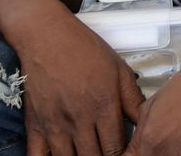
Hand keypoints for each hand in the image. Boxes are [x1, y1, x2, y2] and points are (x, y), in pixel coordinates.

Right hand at [7, 9, 142, 155]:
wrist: (47, 37)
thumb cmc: (85, 50)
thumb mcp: (119, 70)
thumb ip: (133, 100)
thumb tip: (146, 122)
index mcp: (104, 105)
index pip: (116, 148)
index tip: (126, 155)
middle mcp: (80, 119)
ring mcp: (55, 125)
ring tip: (87, 155)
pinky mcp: (35, 125)